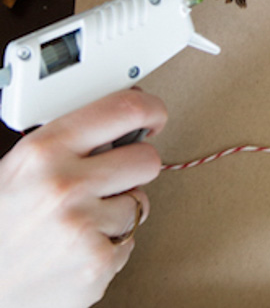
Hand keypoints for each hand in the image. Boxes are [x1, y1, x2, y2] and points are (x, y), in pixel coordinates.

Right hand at [0, 90, 167, 307]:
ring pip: (140, 202)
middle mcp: (63, 185)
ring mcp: (83, 224)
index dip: (150, 110)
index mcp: (42, 151)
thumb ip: (65, 143)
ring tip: (78, 222)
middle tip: (108, 183)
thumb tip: (119, 121)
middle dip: (134, 170)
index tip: (154, 117)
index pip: (122, 110)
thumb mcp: (18, 169)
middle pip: (146, 159)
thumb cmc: (2, 226)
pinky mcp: (98, 260)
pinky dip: (110, 244)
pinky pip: (131, 240)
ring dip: (118, 213)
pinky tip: (78, 247)